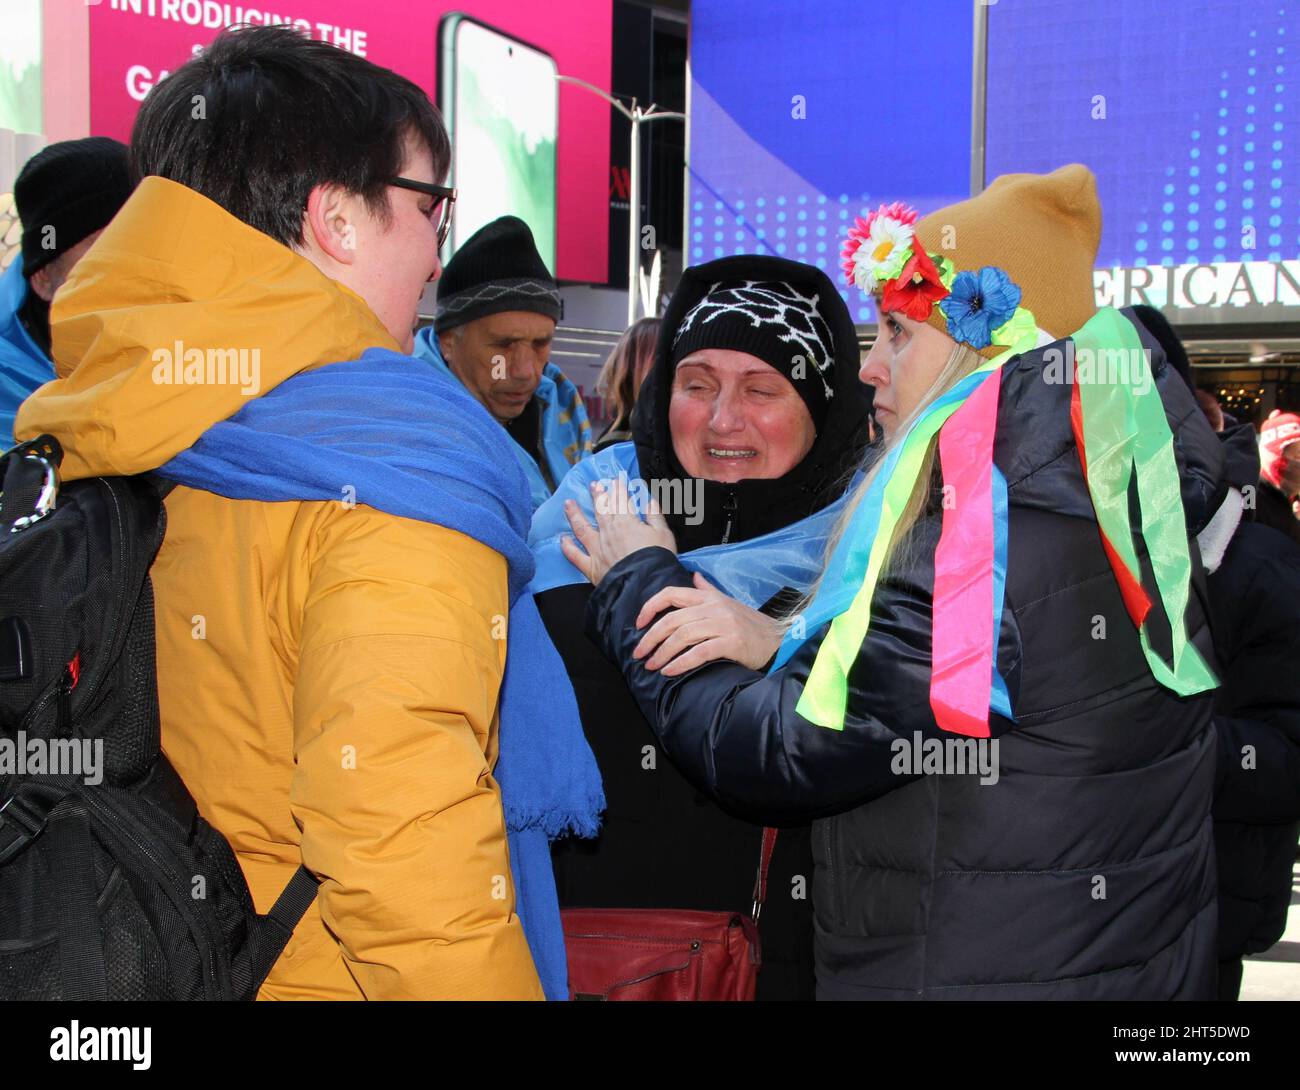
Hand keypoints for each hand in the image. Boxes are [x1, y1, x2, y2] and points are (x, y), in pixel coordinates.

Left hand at [561, 476, 676, 585]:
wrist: (647, 587)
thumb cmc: (658, 559)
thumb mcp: (663, 533)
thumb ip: (654, 515)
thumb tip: (649, 501)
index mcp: (626, 522)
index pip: (620, 500)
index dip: (618, 488)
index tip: (615, 479)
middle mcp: (608, 532)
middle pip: (600, 510)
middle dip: (597, 495)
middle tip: (593, 484)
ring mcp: (597, 549)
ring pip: (582, 528)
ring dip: (574, 514)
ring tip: (568, 503)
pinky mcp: (591, 566)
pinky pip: (575, 555)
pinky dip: (567, 547)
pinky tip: (562, 539)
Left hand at [632, 572, 784, 675]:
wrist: (779, 641)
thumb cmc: (751, 625)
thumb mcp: (728, 603)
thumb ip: (708, 590)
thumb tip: (693, 576)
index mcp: (710, 598)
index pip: (671, 594)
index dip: (650, 606)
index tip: (638, 623)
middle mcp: (714, 608)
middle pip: (672, 619)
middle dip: (650, 637)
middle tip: (639, 653)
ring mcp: (723, 624)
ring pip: (683, 636)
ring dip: (662, 653)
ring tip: (652, 666)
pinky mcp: (732, 643)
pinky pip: (699, 653)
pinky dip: (681, 663)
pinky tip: (669, 671)